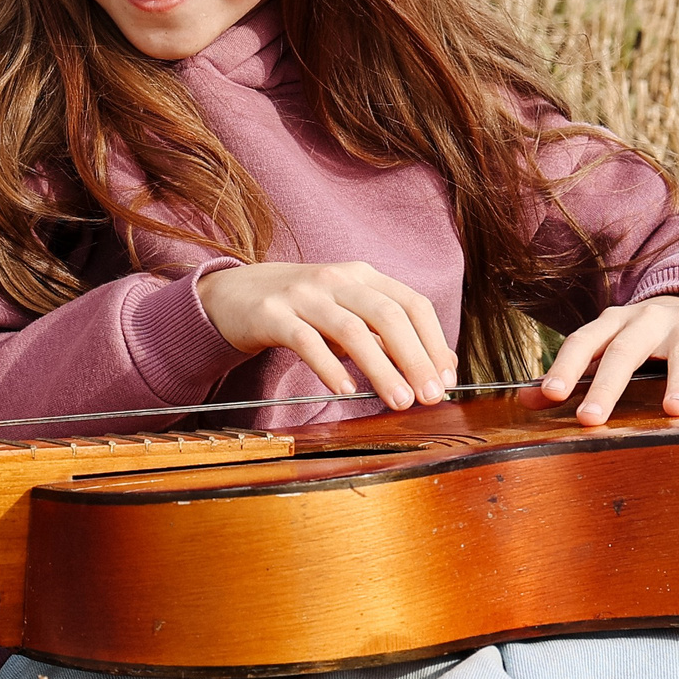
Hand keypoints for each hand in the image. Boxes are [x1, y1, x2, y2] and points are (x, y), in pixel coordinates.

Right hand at [195, 261, 457, 409]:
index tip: (444, 379)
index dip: (434, 342)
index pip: (412, 304)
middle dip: (415, 358)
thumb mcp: (346, 312)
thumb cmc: (301, 309)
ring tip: (399, 401)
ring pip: (352, 329)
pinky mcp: (272, 314)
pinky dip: (329, 367)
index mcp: (363, 276)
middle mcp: (338, 279)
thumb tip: (435, 367)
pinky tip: (345, 391)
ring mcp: (304, 294)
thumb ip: (384, 335)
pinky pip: (306, 340)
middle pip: (388, 315)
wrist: (233, 294)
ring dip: (381, 368)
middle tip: (429, 396)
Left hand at [527, 295, 678, 425]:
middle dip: (606, 386)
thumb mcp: (604, 346)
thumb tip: (525, 400)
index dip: (565, 367)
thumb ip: (570, 373)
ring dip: (677, 381)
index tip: (551, 394)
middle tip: (591, 419)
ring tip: (673, 410)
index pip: (583, 342)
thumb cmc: (638, 336)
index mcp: (611, 323)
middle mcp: (646, 320)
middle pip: (624, 352)